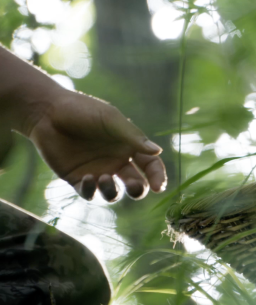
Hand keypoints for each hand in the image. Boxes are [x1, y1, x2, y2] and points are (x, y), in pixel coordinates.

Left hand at [26, 89, 166, 201]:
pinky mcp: (77, 179)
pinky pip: (89, 194)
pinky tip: (87, 178)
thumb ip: (133, 137)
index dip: (158, 176)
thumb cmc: (82, 111)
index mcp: (128, 146)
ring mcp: (97, 172)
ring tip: (104, 178)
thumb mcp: (111, 120)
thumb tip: (157, 151)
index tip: (159, 187)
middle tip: (132, 186)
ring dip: (112, 191)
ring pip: (113, 194)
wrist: (47, 113)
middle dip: (138, 190)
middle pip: (136, 184)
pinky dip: (91, 190)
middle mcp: (116, 161)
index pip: (150, 165)